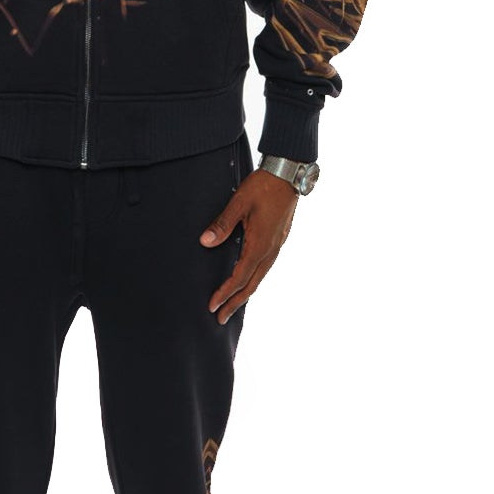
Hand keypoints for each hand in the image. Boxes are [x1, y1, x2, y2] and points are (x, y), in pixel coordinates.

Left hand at [200, 168, 297, 322]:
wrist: (288, 174)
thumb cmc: (264, 186)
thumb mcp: (239, 202)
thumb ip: (222, 224)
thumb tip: (205, 242)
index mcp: (260, 244)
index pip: (239, 277)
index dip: (225, 293)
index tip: (212, 306)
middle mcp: (270, 250)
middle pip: (251, 285)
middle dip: (235, 303)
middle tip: (220, 319)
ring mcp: (276, 247)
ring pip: (259, 278)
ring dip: (244, 294)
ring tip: (232, 306)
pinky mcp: (277, 241)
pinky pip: (264, 268)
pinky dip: (253, 280)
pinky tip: (247, 281)